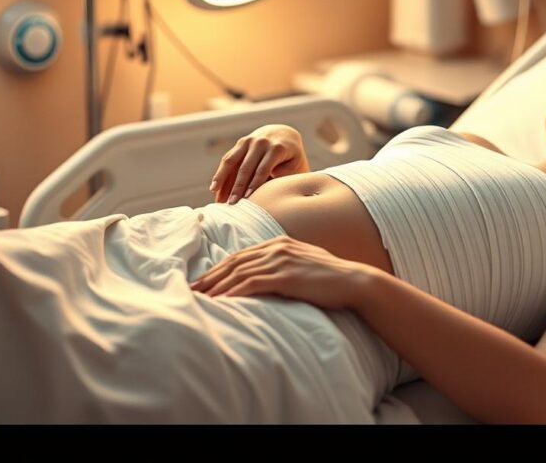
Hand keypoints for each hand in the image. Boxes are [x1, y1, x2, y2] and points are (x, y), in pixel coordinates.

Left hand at [189, 235, 379, 311]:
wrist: (354, 281)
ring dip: (216, 286)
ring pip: (238, 272)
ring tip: (198, 297)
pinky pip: (250, 283)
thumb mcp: (305, 264)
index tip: (204, 280)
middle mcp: (277, 247)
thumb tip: (272, 276)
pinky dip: (231, 292)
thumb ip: (286, 264)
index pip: (241, 255)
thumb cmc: (332, 278)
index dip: (220, 268)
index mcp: (280, 243)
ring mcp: (280, 260)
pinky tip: (220, 301)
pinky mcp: (284, 276)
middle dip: (211, 276)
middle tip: (191, 288)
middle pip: (234, 261)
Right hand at [209, 124, 309, 204]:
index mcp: (276, 148)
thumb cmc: (292, 156)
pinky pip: (228, 160)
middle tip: (231, 204)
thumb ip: (287, 173)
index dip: (255, 184)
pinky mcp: (240, 144)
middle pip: (246, 167)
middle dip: (237, 187)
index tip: (248, 198)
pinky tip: (214, 189)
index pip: (264, 169)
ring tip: (218, 199)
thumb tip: (274, 180)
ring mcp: (248, 142)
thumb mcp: (296, 163)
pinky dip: (220, 175)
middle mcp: (260, 142)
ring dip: (223, 180)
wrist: (283, 134)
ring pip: (231, 162)